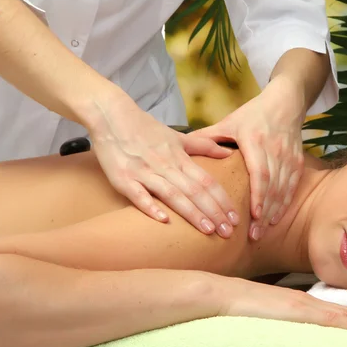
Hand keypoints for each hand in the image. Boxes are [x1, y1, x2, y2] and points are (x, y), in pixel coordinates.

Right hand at [86, 97, 239, 237]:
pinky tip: (164, 220)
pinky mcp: (122, 178)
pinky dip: (150, 206)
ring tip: (208, 230)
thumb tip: (228, 153)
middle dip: (213, 212)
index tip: (235, 217)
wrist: (111, 114)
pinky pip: (138, 194)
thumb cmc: (145, 129)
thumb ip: (204, 146)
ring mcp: (144, 172)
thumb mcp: (177, 136)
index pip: (207, 181)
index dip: (222, 200)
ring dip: (192, 213)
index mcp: (179, 158)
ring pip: (173, 194)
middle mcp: (165, 165)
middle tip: (228, 232)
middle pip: (195, 191)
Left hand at [191, 76, 306, 240]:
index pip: (260, 173)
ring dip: (274, 211)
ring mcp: (288, 156)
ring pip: (283, 189)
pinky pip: (293, 186)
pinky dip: (285, 203)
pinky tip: (276, 218)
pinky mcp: (297, 160)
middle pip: (272, 186)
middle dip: (264, 212)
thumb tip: (180, 149)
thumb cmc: (253, 113)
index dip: (258, 195)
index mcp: (255, 140)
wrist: (285, 102)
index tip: (254, 215)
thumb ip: (207, 137)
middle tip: (254, 235)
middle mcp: (275, 150)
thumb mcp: (229, 121)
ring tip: (263, 231)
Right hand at [218, 277, 346, 334]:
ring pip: (342, 316)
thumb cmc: (236, 309)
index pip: (335, 314)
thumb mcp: (264, 321)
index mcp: (300, 306)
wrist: (218, 296)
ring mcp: (302, 306)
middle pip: (345, 313)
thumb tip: (288, 339)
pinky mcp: (296, 311)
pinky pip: (329, 319)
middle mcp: (306, 304)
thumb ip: (279, 326)